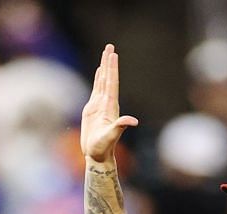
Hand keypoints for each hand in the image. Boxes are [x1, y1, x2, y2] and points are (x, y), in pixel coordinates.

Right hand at [80, 44, 138, 164]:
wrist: (98, 155)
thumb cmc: (103, 147)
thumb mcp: (111, 136)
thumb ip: (120, 126)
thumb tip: (133, 121)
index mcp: (111, 106)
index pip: (112, 83)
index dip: (112, 69)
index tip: (113, 55)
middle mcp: (107, 103)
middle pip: (108, 78)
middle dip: (109, 62)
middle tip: (110, 46)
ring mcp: (100, 105)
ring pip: (102, 82)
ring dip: (104, 68)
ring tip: (106, 54)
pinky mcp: (93, 109)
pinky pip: (96, 90)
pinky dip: (98, 79)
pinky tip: (100, 72)